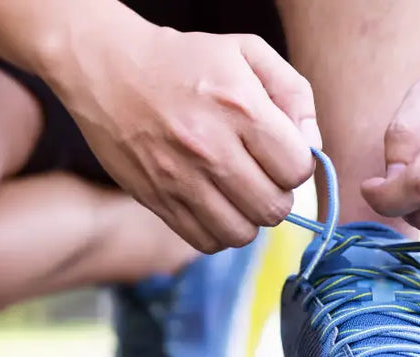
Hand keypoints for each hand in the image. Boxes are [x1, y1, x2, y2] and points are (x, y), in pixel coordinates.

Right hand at [49, 27, 321, 252]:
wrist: (107, 68)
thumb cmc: (184, 59)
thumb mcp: (248, 52)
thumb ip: (294, 93)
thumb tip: (312, 146)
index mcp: (240, 107)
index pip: (297, 169)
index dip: (297, 165)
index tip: (280, 152)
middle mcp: (210, 148)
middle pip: (273, 209)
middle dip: (276, 194)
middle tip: (260, 175)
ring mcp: (179, 179)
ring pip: (241, 233)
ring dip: (247, 217)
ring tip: (237, 192)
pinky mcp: (155, 199)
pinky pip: (204, 241)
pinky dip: (217, 231)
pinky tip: (214, 204)